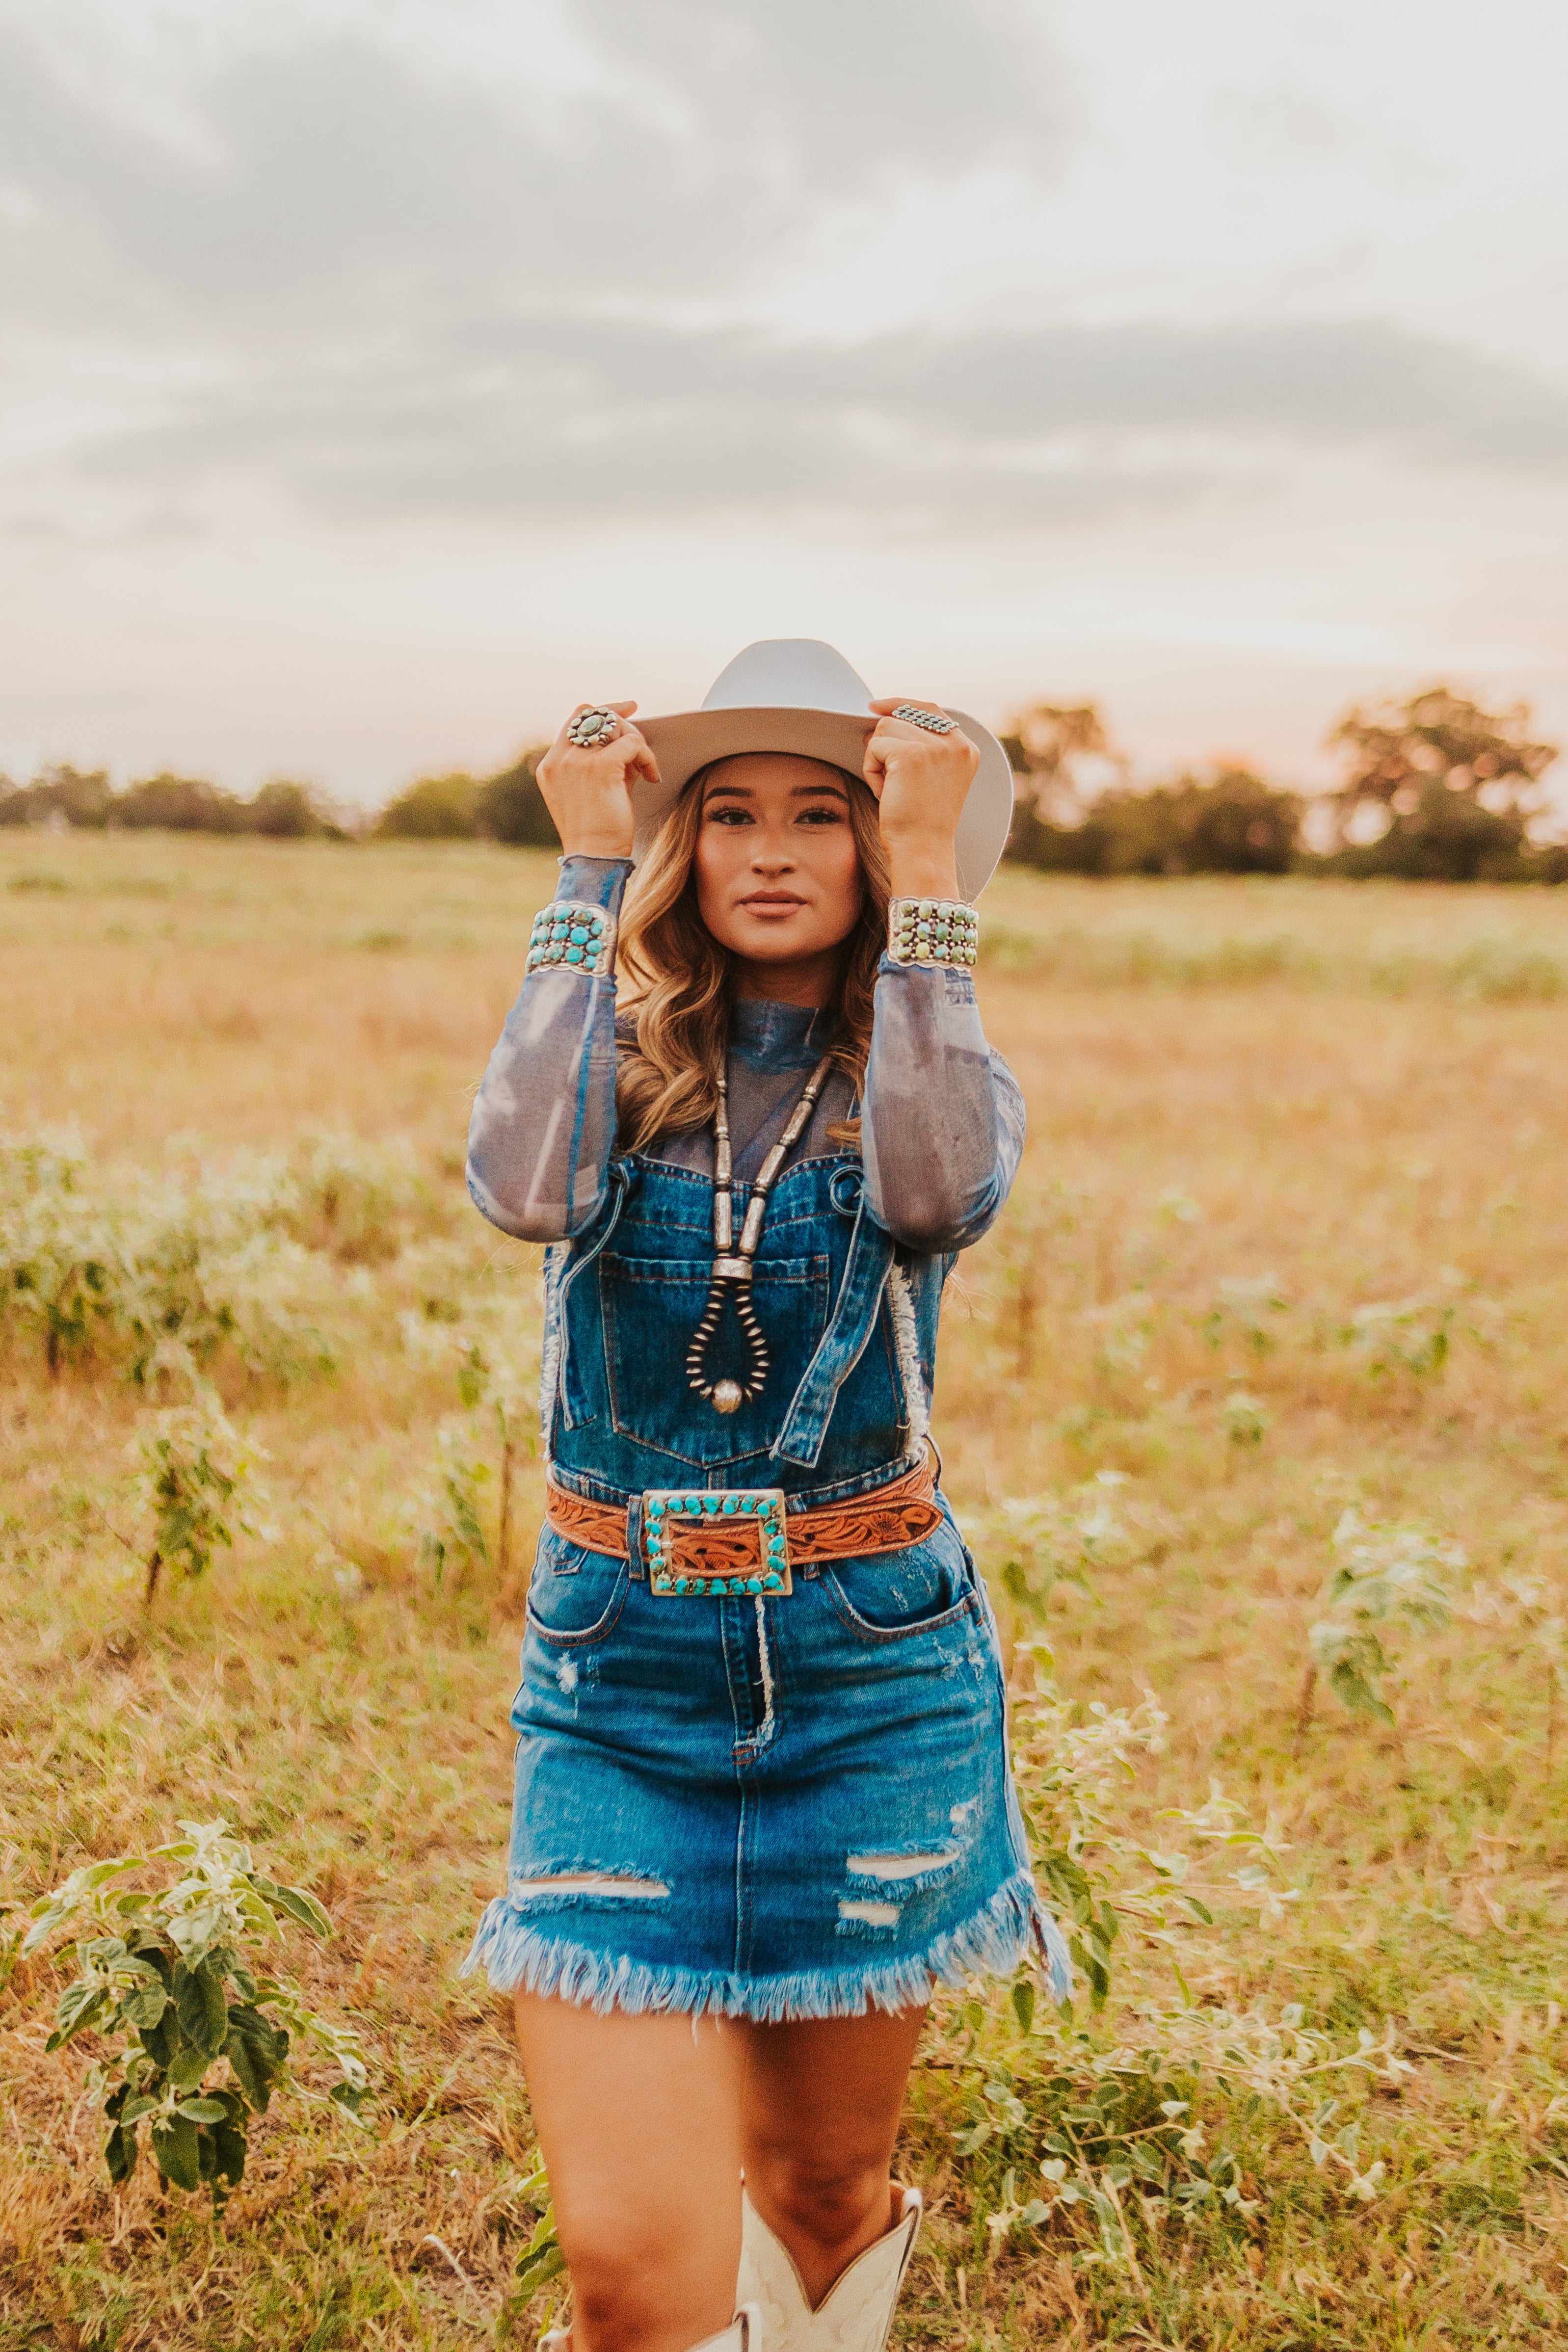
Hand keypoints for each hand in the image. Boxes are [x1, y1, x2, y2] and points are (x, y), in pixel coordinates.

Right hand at [535, 701, 659, 859]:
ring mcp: (577, 762)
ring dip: (636, 743)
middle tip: (642, 740)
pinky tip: (653, 777)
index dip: (603, 710)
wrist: (594, 858)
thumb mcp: (595, 791)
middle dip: (623, 723)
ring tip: (644, 769)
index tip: (628, 710)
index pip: (576, 720)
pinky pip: (633, 743)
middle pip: (595, 715)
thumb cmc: (598, 833)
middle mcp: (559, 760)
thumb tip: (630, 741)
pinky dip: (648, 757)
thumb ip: (604, 763)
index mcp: (551, 766)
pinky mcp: (600, 767)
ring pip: (615, 726)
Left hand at [862, 699, 978, 901]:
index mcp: (966, 748)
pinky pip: (874, 746)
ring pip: (884, 728)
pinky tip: (885, 792)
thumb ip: (922, 747)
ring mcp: (934, 746)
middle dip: (886, 744)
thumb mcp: (931, 779)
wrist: (922, 850)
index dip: (900, 705)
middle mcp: (955, 743)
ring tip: (892, 788)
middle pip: (902, 716)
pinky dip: (871, 770)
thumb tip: (880, 718)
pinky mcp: (911, 753)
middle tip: (888, 777)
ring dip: (878, 759)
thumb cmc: (921, 823)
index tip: (875, 707)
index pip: (929, 708)